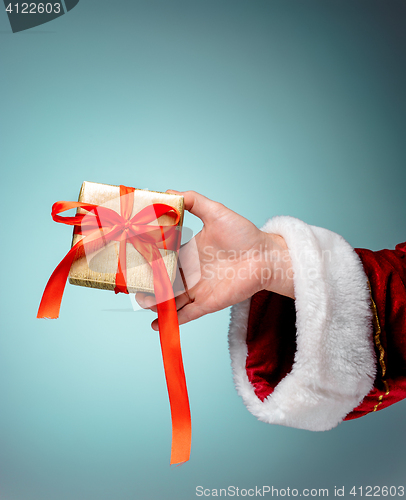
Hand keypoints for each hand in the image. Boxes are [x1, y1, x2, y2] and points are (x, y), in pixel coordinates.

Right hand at [136, 191, 293, 329]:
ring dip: (156, 303)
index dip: (147, 261)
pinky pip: (187, 315)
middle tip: (133, 286)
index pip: (162, 258)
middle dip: (148, 285)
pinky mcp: (208, 303)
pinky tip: (157, 325)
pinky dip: (173, 321)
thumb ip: (193, 201)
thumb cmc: (243, 234)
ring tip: (142, 303)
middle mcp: (191, 272)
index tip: (131, 261)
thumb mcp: (216, 212)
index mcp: (189, 252)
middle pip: (163, 281)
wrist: (266, 256)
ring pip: (171, 299)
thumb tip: (168, 192)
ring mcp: (199, 289)